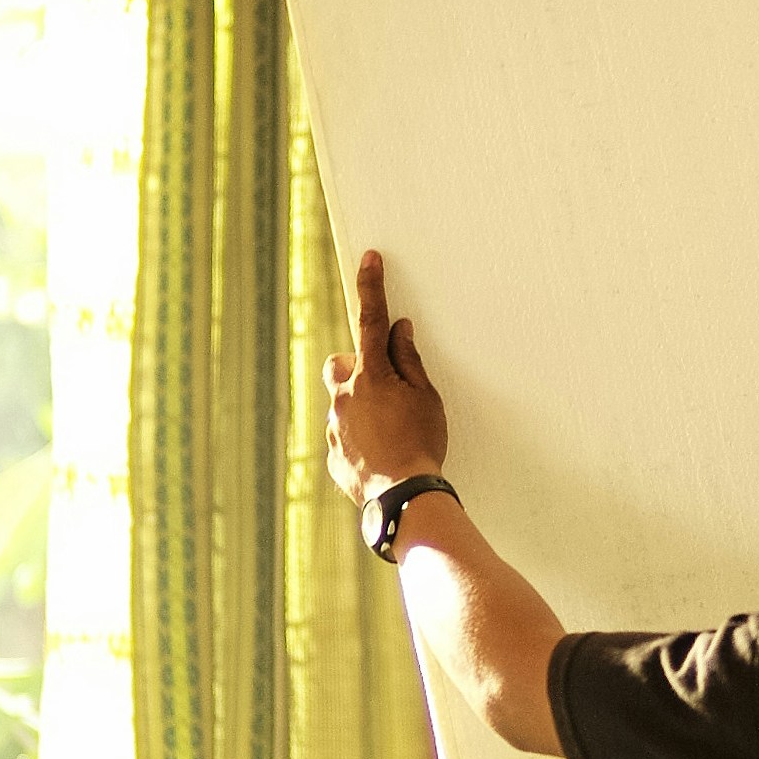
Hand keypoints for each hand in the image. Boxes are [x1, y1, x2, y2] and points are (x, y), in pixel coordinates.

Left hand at [324, 248, 450, 504]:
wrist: (405, 499)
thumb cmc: (421, 445)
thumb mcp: (426, 398)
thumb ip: (409, 361)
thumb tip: (399, 331)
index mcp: (371, 377)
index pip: (370, 321)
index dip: (371, 287)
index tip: (370, 258)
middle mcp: (344, 398)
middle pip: (338, 366)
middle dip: (355, 368)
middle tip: (384, 387)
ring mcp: (334, 427)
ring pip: (341, 404)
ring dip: (360, 409)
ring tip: (390, 433)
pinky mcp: (332, 455)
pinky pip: (343, 436)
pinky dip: (359, 440)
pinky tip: (382, 456)